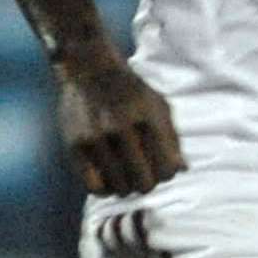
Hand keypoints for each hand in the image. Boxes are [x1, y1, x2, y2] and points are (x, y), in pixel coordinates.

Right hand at [53, 42, 182, 195]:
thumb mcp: (158, 105)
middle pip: (144, 183)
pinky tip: (107, 178)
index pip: (166, 169)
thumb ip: (172, 138)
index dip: (167, 174)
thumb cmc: (130, 90)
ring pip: (120, 188)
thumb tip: (182, 170)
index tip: (160, 168)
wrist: (89, 69)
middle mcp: (121, 129)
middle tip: (142, 174)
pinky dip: (104, 189)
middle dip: (147, 183)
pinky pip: (94, 187)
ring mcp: (96, 139)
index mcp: (147, 118)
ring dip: (126, 186)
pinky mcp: (75, 146)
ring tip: (124, 174)